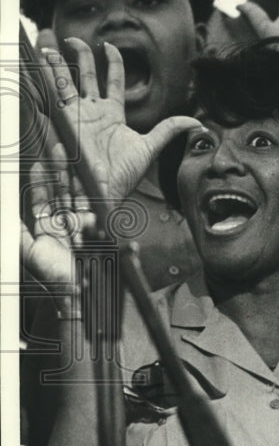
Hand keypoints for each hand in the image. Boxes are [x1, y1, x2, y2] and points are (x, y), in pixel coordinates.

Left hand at [20, 141, 98, 293]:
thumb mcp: (29, 254)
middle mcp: (66, 225)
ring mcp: (84, 226)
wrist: (82, 296)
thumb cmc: (55, 280)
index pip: (43, 199)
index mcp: (47, 230)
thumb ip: (17, 234)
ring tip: (79, 156)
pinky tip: (98, 175)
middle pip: (63, 192)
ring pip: (81, 195)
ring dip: (79, 175)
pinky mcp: (102, 229)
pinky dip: (101, 189)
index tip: (38, 163)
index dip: (40, 181)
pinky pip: (101, 205)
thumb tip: (10, 216)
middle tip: (61, 150)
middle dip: (61, 170)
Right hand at [44, 39, 201, 200]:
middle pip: (85, 76)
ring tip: (53, 46)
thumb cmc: (124, 174)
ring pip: (65, 82)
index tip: (108, 46)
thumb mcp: (150, 146)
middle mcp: (92, 111)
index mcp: (112, 114)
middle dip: (81, 57)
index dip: (112, 62)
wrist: (103, 191)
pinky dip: (47, 78)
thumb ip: (170, 130)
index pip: (112, 80)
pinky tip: (43, 62)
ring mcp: (75, 115)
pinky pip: (53, 95)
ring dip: (58, 64)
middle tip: (75, 40)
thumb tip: (199, 123)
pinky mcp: (62, 121)